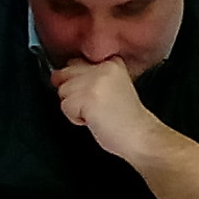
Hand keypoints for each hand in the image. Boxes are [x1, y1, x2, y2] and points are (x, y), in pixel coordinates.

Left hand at [51, 58, 166, 161]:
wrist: (140, 136)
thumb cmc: (127, 119)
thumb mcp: (114, 86)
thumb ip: (92, 76)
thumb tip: (58, 76)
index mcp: (111, 63)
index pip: (75, 62)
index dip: (78, 80)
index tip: (94, 95)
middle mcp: (102, 68)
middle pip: (65, 74)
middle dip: (73, 93)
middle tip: (95, 105)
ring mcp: (93, 81)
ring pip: (63, 91)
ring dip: (74, 107)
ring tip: (96, 113)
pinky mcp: (86, 96)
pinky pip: (65, 107)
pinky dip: (75, 118)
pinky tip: (94, 120)